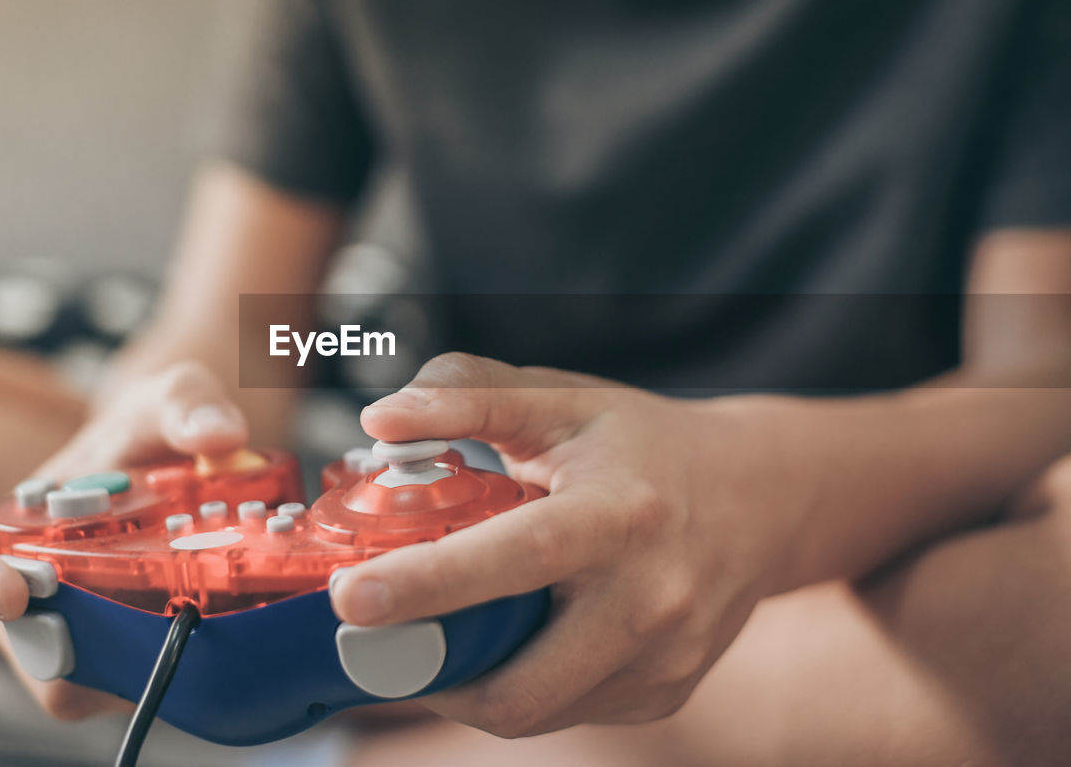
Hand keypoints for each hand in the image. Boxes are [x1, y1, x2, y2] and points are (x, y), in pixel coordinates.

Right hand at [0, 361, 247, 718]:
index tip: (9, 592)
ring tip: (195, 611)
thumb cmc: (156, 430)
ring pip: (89, 680)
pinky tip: (218, 623)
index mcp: (20, 522)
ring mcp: (86, 626)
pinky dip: (176, 659)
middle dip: (86, 641)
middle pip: (32, 648)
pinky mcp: (133, 652)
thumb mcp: (172, 397)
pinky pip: (142, 678)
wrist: (191, 464)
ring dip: (140, 655)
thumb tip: (220, 436)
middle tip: (148, 614)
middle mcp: (39, 586)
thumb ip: (189, 405)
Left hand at [329, 353, 807, 737]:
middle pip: (518, 683)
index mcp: (621, 514)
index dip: (427, 585)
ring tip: (422, 636)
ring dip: (460, 686)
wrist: (760, 497)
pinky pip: (564, 712)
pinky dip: (512, 685)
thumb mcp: (564, 398)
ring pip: (531, 712)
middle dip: (425, 674)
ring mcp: (664, 660)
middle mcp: (651, 600)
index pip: (515, 560)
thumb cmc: (645, 444)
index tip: (348, 599)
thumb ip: (469, 396)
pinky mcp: (663, 694)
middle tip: (364, 638)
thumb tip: (379, 421)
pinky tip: (499, 638)